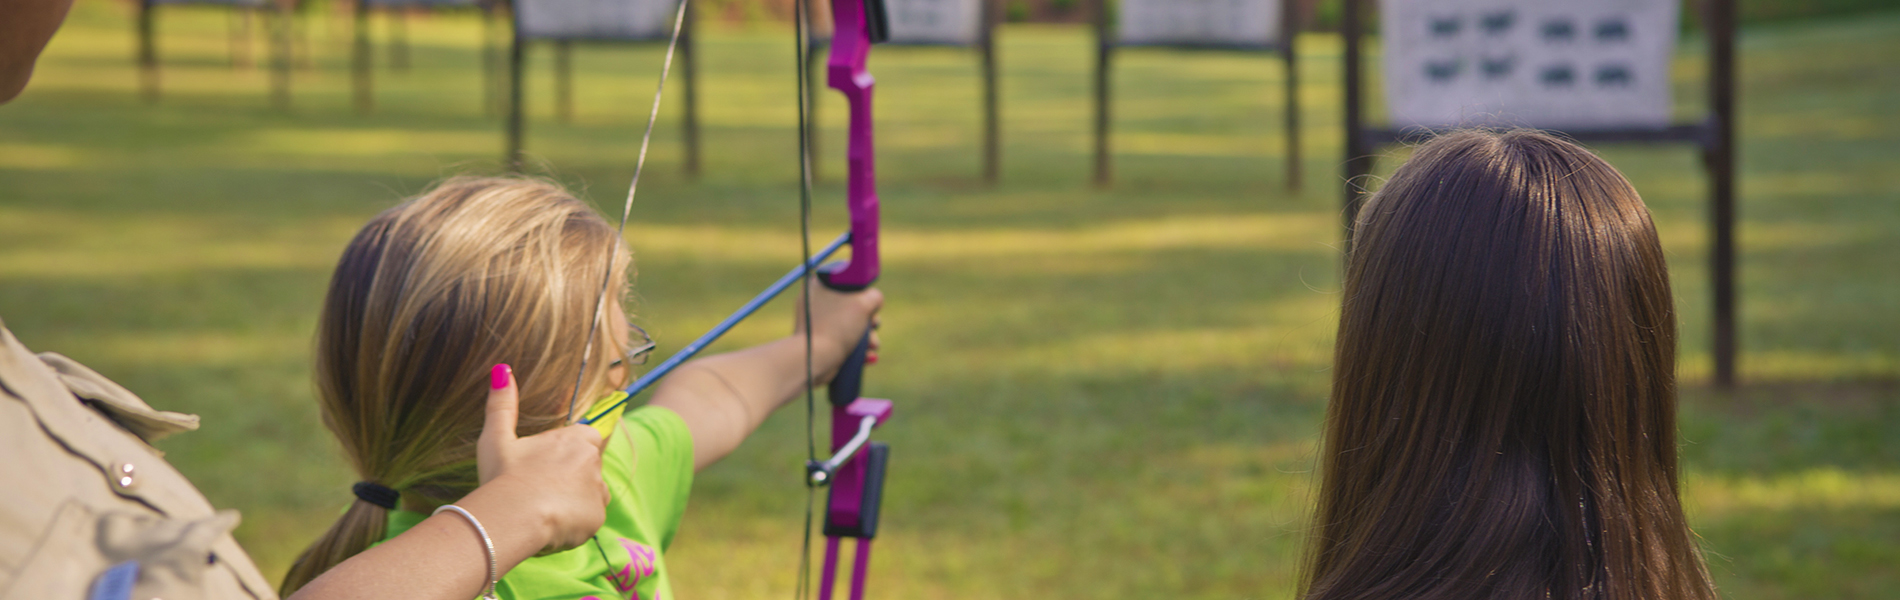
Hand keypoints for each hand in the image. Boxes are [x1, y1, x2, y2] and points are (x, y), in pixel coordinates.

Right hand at [476, 364, 609, 552]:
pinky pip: (590, 518)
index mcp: (576, 438)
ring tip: (543, 508)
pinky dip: (575, 522)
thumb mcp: (497, 437)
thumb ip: (503, 405)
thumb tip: (502, 370)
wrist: (512, 517)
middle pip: (588, 467)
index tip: (545, 465)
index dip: (567, 452)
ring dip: (574, 500)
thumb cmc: (503, 475)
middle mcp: (594, 461)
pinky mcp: (597, 517)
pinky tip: (551, 524)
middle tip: (539, 488)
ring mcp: (598, 490)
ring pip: (591, 494)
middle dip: (571, 477)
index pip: (586, 438)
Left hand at [794, 280, 882, 383]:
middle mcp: (816, 303)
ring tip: (872, 346)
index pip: (847, 281)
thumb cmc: (836, 328)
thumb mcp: (862, 304)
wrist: (815, 360)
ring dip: (868, 338)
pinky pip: (844, 342)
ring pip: (851, 326)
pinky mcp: (822, 343)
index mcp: (818, 286)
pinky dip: (858, 349)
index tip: (868, 303)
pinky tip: (868, 356)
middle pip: (852, 305)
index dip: (863, 292)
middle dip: (870, 320)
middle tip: (874, 325)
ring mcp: (819, 324)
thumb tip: (875, 301)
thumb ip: (874, 297)